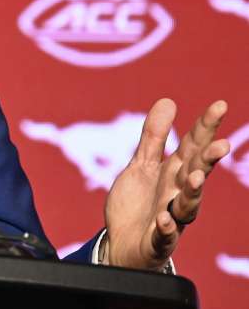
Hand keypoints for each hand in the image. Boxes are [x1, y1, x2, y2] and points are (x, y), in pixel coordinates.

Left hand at [104, 98, 229, 269]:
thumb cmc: (138, 204)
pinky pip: (164, 235)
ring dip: (193, 192)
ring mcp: (170, 217)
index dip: (205, 126)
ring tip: (196, 177)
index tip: (220, 105)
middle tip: (221, 144)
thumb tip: (168, 101)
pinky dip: (166, 228)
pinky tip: (164, 219)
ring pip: (188, 205)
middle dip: (208, 160)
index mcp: (175, 173)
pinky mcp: (158, 240)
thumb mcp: (142, 165)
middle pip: (196, 173)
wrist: (122, 244)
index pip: (193, 146)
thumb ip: (154, 137)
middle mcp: (178, 194)